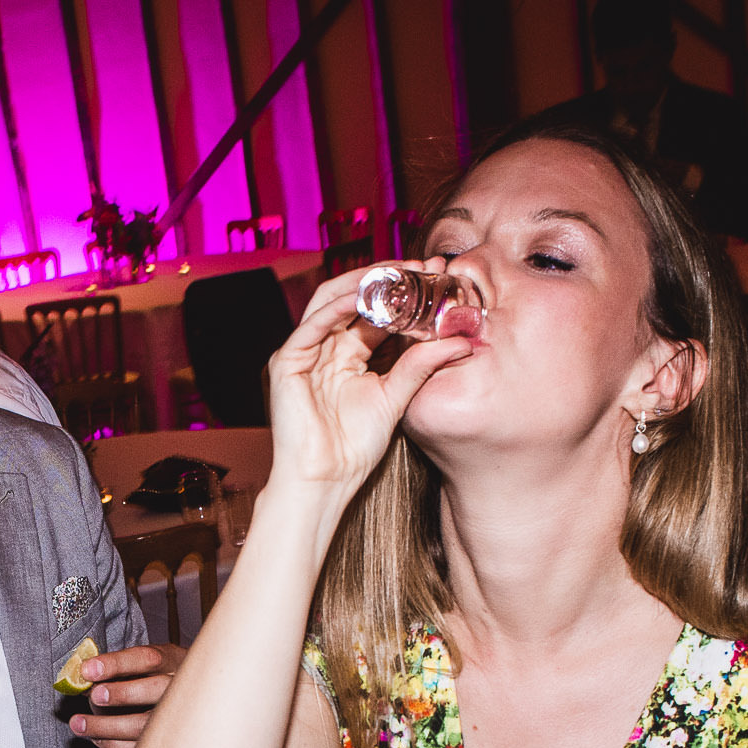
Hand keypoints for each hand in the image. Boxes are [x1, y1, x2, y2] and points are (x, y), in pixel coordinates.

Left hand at [67, 642, 186, 747]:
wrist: (184, 706)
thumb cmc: (153, 680)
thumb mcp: (141, 666)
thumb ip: (116, 670)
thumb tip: (83, 680)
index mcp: (171, 661)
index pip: (146, 659)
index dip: (116, 663)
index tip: (88, 670)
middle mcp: (178, 688)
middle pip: (154, 690)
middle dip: (121, 694)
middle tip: (94, 696)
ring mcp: (176, 717)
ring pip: (144, 724)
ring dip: (107, 726)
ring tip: (78, 724)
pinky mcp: (166, 742)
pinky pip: (139, 747)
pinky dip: (113, 744)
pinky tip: (95, 737)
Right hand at [260, 261, 476, 528]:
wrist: (325, 480)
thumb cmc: (353, 447)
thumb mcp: (396, 396)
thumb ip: (421, 365)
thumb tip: (460, 341)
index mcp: (348, 353)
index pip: (376, 311)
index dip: (403, 292)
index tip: (437, 278)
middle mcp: (325, 346)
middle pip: (353, 297)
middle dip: (386, 278)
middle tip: (421, 266)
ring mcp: (304, 352)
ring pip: (331, 301)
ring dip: (363, 283)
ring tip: (395, 273)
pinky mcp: (287, 362)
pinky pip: (312, 324)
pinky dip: (336, 306)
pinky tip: (362, 296)